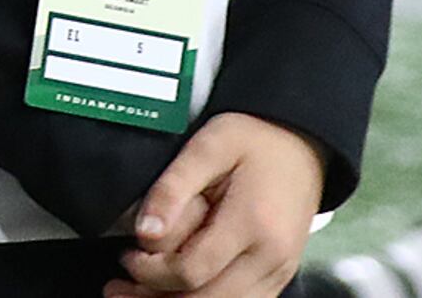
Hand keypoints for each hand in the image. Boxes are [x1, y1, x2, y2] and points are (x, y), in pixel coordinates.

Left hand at [105, 113, 325, 297]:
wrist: (301, 145)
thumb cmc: (254, 141)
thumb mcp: (208, 146)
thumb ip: (173, 188)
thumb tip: (145, 233)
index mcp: (252, 224)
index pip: (192, 271)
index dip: (150, 271)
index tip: (127, 254)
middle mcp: (271, 258)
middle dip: (155, 297)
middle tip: (120, 285)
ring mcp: (278, 272)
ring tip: (136, 292)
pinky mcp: (277, 278)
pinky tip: (173, 291)